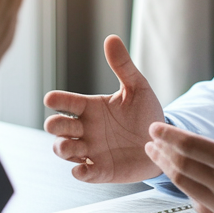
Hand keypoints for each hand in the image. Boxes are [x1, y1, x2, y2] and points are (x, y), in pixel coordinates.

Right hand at [44, 35, 164, 182]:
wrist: (162, 141)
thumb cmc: (146, 113)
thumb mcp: (137, 87)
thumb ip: (123, 66)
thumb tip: (111, 38)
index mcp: (91, 107)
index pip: (68, 102)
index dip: (58, 100)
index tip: (51, 99)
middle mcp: (86, 129)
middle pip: (59, 127)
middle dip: (55, 126)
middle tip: (58, 123)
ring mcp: (91, 150)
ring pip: (65, 150)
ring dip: (62, 149)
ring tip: (67, 146)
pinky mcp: (102, 170)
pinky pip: (84, 174)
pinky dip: (80, 173)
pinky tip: (82, 169)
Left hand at [144, 84, 213, 212]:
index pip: (189, 145)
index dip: (168, 135)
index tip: (155, 128)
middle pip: (180, 165)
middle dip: (161, 151)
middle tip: (151, 141)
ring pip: (184, 185)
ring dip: (167, 170)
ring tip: (159, 158)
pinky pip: (196, 203)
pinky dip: (185, 189)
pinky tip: (183, 180)